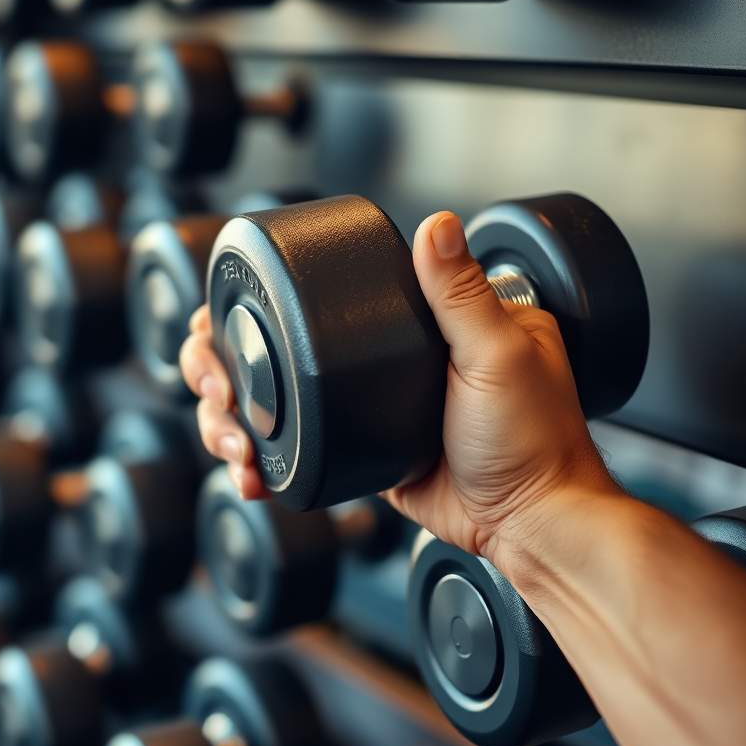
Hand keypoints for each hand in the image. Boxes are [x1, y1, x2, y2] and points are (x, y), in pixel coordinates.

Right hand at [179, 210, 622, 575]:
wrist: (525, 521)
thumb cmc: (531, 442)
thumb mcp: (498, 355)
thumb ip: (461, 293)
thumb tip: (438, 224)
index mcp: (416, 321)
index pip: (322, 294)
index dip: (260, 304)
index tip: (221, 321)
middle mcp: (379, 356)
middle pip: (275, 348)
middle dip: (221, 370)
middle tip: (214, 389)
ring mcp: (362, 403)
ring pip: (273, 400)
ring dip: (230, 418)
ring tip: (231, 442)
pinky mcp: (356, 446)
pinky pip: (295, 446)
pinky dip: (262, 461)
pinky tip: (249, 473)